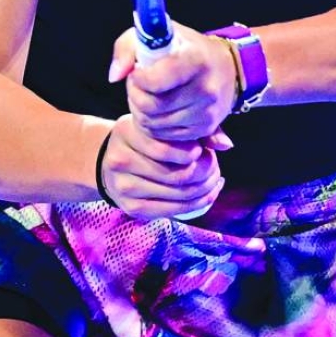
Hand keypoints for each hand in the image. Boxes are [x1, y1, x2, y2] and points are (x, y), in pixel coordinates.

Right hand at [99, 113, 224, 220]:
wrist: (109, 161)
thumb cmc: (145, 139)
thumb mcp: (162, 126)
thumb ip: (195, 131)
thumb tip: (226, 145)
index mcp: (126, 132)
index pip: (168, 148)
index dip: (194, 152)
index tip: (202, 149)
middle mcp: (121, 160)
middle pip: (178, 174)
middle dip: (206, 171)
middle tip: (214, 164)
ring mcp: (124, 187)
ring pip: (179, 194)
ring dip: (205, 188)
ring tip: (213, 178)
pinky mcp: (132, 208)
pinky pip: (173, 210)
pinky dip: (198, 203)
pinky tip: (208, 193)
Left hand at [109, 21, 237, 143]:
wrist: (225, 68)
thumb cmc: (183, 48)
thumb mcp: (154, 35)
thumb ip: (126, 48)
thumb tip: (114, 76)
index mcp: (195, 60)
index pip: (155, 82)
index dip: (138, 78)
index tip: (139, 71)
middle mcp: (205, 88)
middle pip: (150, 107)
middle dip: (135, 95)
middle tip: (139, 84)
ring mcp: (206, 112)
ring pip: (153, 124)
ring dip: (142, 111)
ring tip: (150, 95)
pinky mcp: (205, 129)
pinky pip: (164, 136)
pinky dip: (154, 125)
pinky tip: (159, 109)